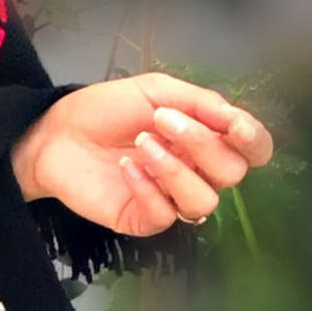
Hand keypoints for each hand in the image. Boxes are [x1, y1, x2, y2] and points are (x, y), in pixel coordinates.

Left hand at [10, 73, 273, 234]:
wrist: (57, 134)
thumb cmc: (106, 110)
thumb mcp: (155, 90)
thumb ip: (198, 102)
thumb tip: (233, 117)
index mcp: (206, 138)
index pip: (251, 151)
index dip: (254, 141)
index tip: (234, 126)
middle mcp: (196, 171)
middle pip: (232, 174)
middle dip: (202, 144)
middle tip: (162, 120)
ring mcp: (170, 199)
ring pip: (203, 201)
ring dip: (176, 170)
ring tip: (142, 144)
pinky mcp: (143, 220)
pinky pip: (165, 216)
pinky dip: (149, 189)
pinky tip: (127, 168)